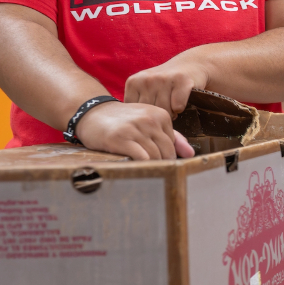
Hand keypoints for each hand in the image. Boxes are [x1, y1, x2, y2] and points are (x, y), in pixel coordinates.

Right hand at [74, 101, 194, 160]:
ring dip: (151, 167)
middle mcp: (150, 120)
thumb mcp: (148, 123)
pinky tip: (135, 166)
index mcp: (161, 115)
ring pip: (155, 157)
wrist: (93, 113)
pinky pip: (142, 158)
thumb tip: (191, 154)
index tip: (157, 161)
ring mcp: (135, 128)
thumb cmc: (123, 121)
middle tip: (152, 171)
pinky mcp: (121, 138)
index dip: (167, 157)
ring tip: (143, 170)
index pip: (174, 145)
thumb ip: (171, 137)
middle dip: (161, 165)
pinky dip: (142, 166)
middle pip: (167, 153)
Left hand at [124, 56, 209, 114]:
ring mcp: (163, 78)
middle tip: (165, 105)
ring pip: (165, 112)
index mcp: (133, 82)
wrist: (189, 65)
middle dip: (160, 115)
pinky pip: (178, 107)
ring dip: (172, 112)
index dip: (147, 115)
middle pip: (151, 113)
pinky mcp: (181, 80)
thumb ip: (138, 107)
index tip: (153, 107)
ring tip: (172, 103)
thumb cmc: (165, 85)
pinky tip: (181, 99)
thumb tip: (138, 130)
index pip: (137, 113)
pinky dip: (181, 107)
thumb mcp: (145, 91)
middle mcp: (146, 79)